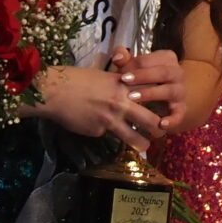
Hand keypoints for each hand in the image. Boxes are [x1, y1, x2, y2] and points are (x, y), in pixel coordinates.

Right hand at [35, 64, 168, 150]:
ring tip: (145, 146)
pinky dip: (105, 133)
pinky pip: (107, 135)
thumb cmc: (78, 78)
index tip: (166, 109)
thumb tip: (130, 93)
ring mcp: (111, 119)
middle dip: (159, 130)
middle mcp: (122, 103)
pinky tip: (95, 126)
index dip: (162, 103)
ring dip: (143, 144)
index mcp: (125, 86)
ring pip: (136, 138)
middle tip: (160, 133)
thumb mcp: (105, 76)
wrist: (55, 91)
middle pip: (152, 121)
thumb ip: (120, 85)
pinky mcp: (99, 131)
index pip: (152, 96)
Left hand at [111, 45, 206, 134]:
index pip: (152, 59)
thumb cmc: (143, 79)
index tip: (121, 74)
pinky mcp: (181, 108)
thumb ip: (125, 60)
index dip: (136, 65)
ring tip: (133, 98)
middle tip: (125, 82)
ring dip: (152, 94)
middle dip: (144, 77)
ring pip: (170, 91)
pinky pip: (179, 114)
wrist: (160, 97)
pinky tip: (161, 124)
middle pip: (163, 72)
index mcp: (167, 58)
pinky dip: (172, 119)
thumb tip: (117, 55)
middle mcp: (177, 73)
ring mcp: (181, 91)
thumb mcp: (133, 68)